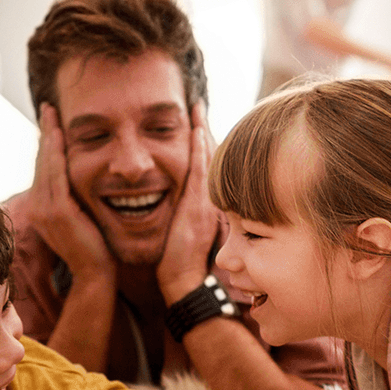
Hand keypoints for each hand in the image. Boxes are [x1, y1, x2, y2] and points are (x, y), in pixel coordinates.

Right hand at [23, 103, 115, 281]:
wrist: (96, 276)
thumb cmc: (97, 250)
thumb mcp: (83, 219)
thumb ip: (78, 201)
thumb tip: (83, 183)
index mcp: (45, 208)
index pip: (45, 168)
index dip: (47, 144)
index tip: (52, 122)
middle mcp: (40, 207)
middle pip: (41, 161)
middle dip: (45, 133)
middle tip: (48, 108)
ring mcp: (45, 210)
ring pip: (45, 164)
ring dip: (48, 136)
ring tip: (51, 114)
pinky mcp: (58, 212)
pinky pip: (55, 175)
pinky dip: (55, 154)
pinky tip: (59, 135)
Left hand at [157, 101, 220, 302]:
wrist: (186, 282)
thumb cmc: (182, 266)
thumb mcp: (185, 237)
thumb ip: (185, 220)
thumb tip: (178, 213)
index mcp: (208, 206)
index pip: (207, 168)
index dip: (203, 145)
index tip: (197, 125)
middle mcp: (212, 199)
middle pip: (210, 157)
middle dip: (203, 131)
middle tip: (197, 107)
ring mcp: (207, 200)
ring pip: (207, 158)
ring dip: (201, 132)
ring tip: (196, 109)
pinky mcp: (198, 204)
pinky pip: (200, 169)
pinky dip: (199, 148)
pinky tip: (196, 128)